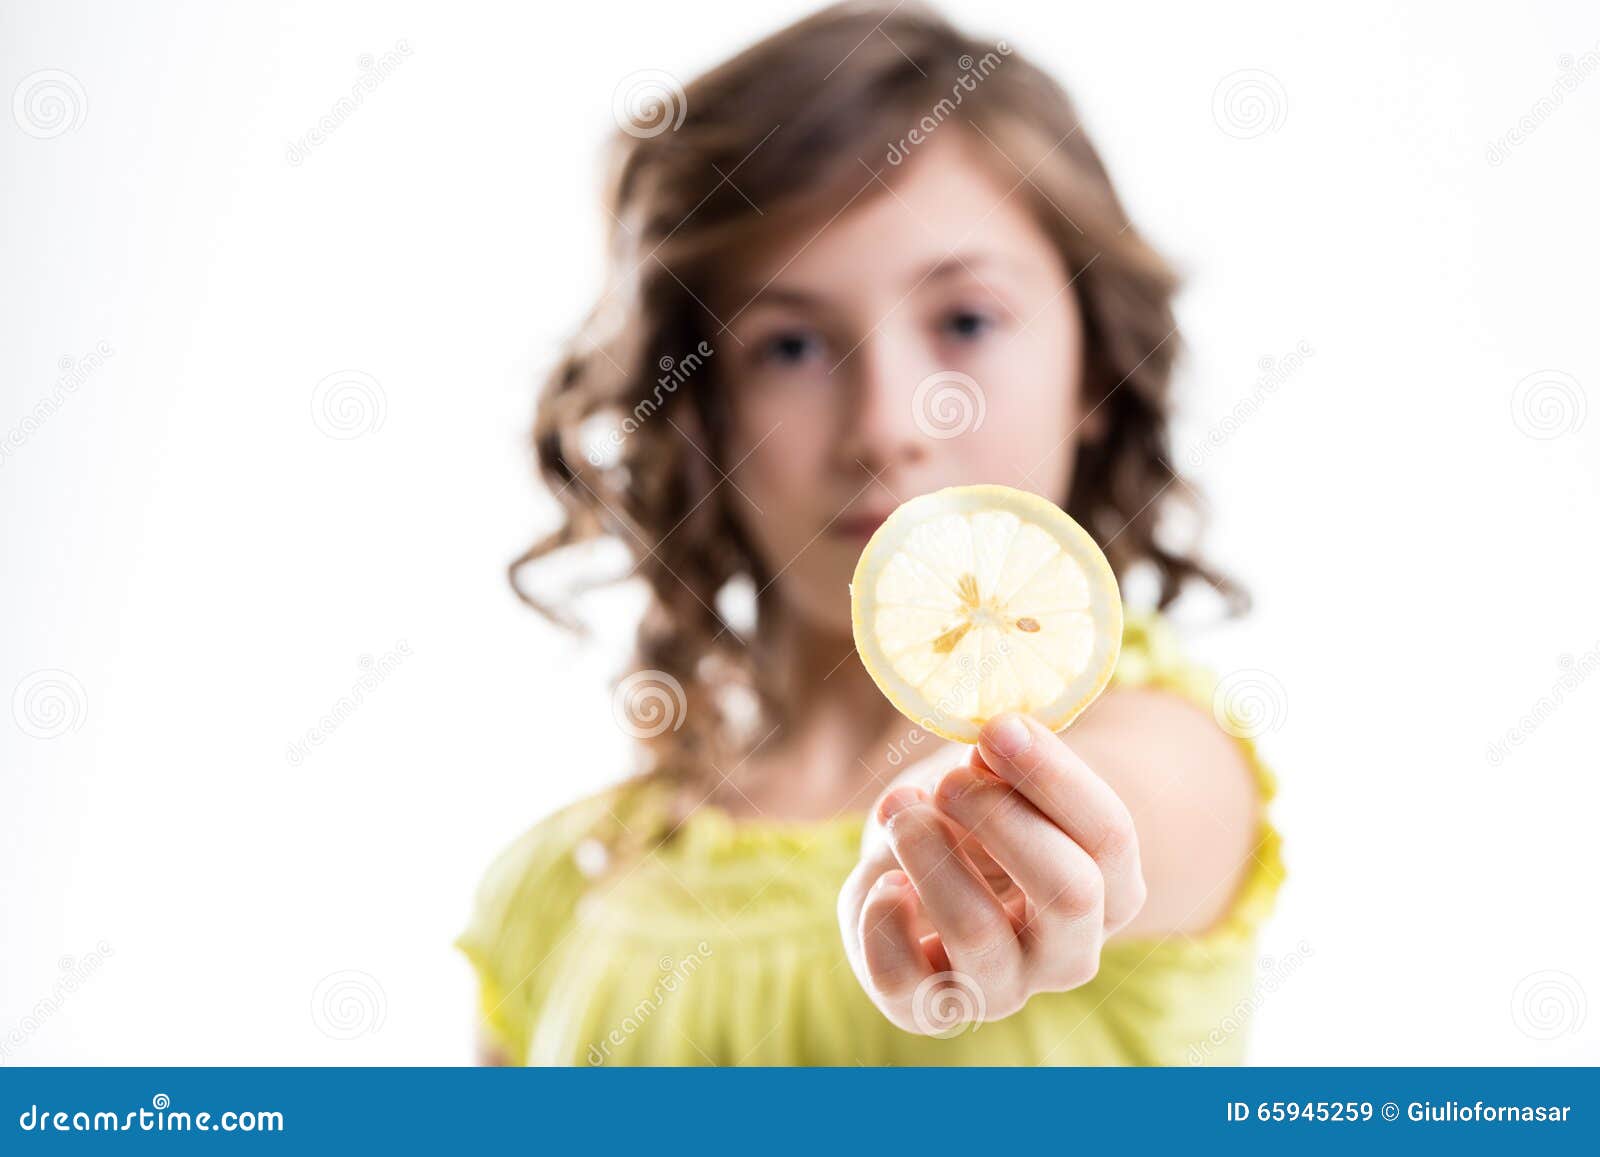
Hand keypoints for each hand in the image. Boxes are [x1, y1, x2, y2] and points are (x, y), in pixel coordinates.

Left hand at [838, 713, 1146, 1033]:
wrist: (922, 880)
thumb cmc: (976, 820)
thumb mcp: (997, 784)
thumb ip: (998, 769)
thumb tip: (980, 758)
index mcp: (1112, 891)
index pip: (1110, 838)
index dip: (1054, 775)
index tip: (999, 727)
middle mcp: (1069, 953)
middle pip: (1069, 891)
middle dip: (1000, 817)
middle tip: (950, 779)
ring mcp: (1002, 990)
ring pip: (978, 931)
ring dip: (929, 852)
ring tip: (901, 812)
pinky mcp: (929, 1009)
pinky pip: (902, 978)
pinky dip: (882, 918)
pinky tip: (884, 882)